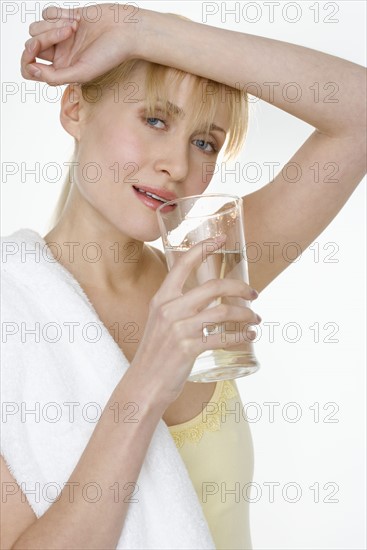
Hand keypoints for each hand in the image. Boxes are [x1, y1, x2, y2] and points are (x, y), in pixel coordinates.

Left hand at [21, 3, 141, 84]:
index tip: (35, 50)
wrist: (126, 31)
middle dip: (45, 37)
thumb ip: (55, 77)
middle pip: (32, 45)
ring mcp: (61, 36)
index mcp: (62, 70)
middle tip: (68, 33)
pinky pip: (47, 13)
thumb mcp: (82, 73)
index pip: (30, 69)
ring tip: (75, 27)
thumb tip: (31, 70)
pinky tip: (75, 18)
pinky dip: (58, 14)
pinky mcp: (65, 17)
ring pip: (37, 27)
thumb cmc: (110, 55)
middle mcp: (60, 54)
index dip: (26, 59)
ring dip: (53, 24)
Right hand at [130, 236, 260, 407]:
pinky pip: (221, 338)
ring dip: (245, 315)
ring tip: (256, 319)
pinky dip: (240, 336)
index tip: (221, 238)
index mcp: (161, 299)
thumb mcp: (160, 323)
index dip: (203, 247)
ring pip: (222, 313)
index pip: (182, 263)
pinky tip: (249, 337)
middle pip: (213, 287)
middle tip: (254, 293)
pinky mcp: (188, 349)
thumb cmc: (155, 354)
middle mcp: (169, 309)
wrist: (143, 384)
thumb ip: (178, 309)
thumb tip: (207, 302)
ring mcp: (178, 329)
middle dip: (240, 288)